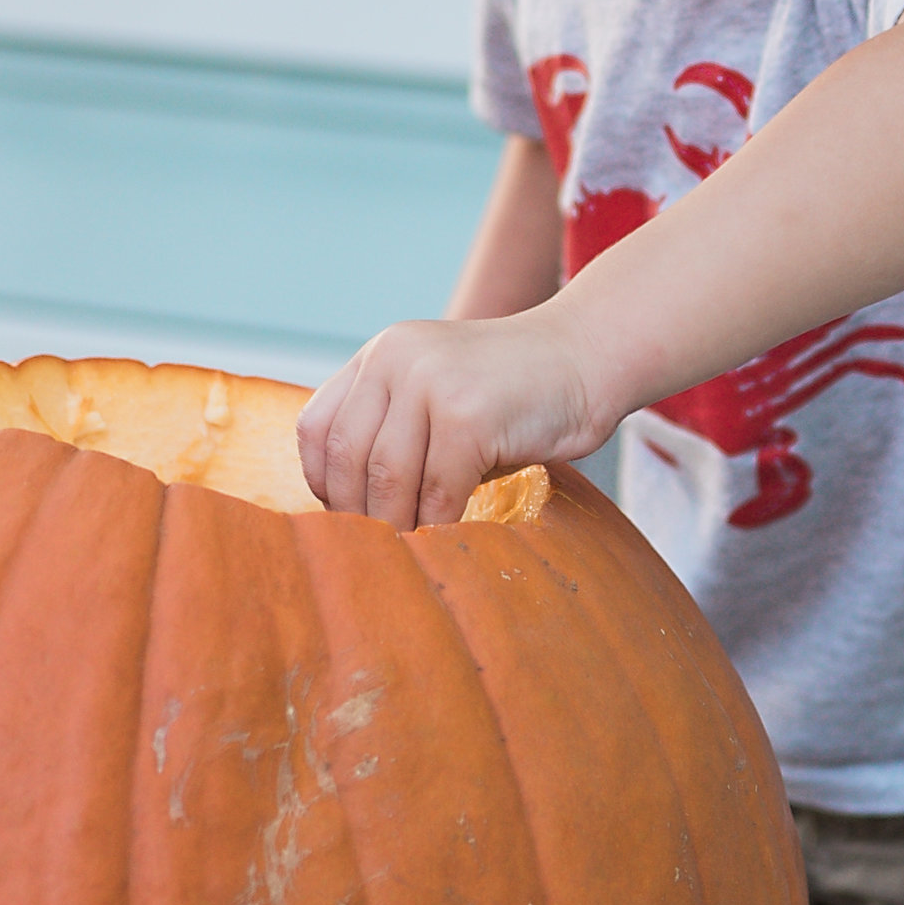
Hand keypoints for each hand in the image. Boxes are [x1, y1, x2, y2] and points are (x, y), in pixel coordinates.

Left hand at [297, 309, 611, 528]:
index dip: (322, 484)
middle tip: (374, 550)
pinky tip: (446, 538)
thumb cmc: (512, 394)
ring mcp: (433, 382)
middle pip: (348, 457)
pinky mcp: (470, 415)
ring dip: (395, 525)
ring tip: (408, 549)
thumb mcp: (436, 390)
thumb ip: (394, 427)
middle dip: (358, 514)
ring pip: (388, 477)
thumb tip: (350, 510)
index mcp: (381, 354)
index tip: (344, 517)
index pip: (316, 428)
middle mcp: (397, 358)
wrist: (587, 357)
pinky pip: (438, 490)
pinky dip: (437, 524)